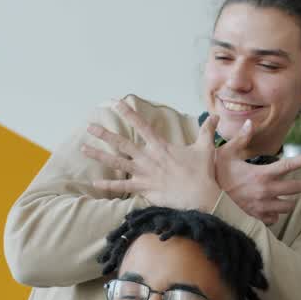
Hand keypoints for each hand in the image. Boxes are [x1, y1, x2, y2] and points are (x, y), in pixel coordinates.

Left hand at [82, 101, 221, 211]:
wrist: (201, 196)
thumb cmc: (202, 173)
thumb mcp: (205, 149)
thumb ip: (207, 131)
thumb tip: (216, 117)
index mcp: (161, 146)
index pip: (142, 126)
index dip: (128, 113)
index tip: (117, 103)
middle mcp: (149, 158)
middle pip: (122, 143)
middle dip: (105, 134)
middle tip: (90, 126)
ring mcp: (145, 173)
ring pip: (117, 162)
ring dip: (99, 155)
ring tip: (84, 148)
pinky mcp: (144, 188)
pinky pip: (123, 186)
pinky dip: (108, 184)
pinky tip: (94, 182)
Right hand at [214, 119, 300, 224]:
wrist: (205, 202)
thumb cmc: (215, 175)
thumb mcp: (226, 154)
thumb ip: (241, 139)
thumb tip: (250, 123)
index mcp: (261, 174)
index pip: (288, 166)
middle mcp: (266, 192)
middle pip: (295, 189)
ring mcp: (262, 207)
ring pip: (287, 206)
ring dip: (289, 201)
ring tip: (290, 197)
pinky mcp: (256, 218)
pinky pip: (273, 218)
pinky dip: (275, 214)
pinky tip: (271, 209)